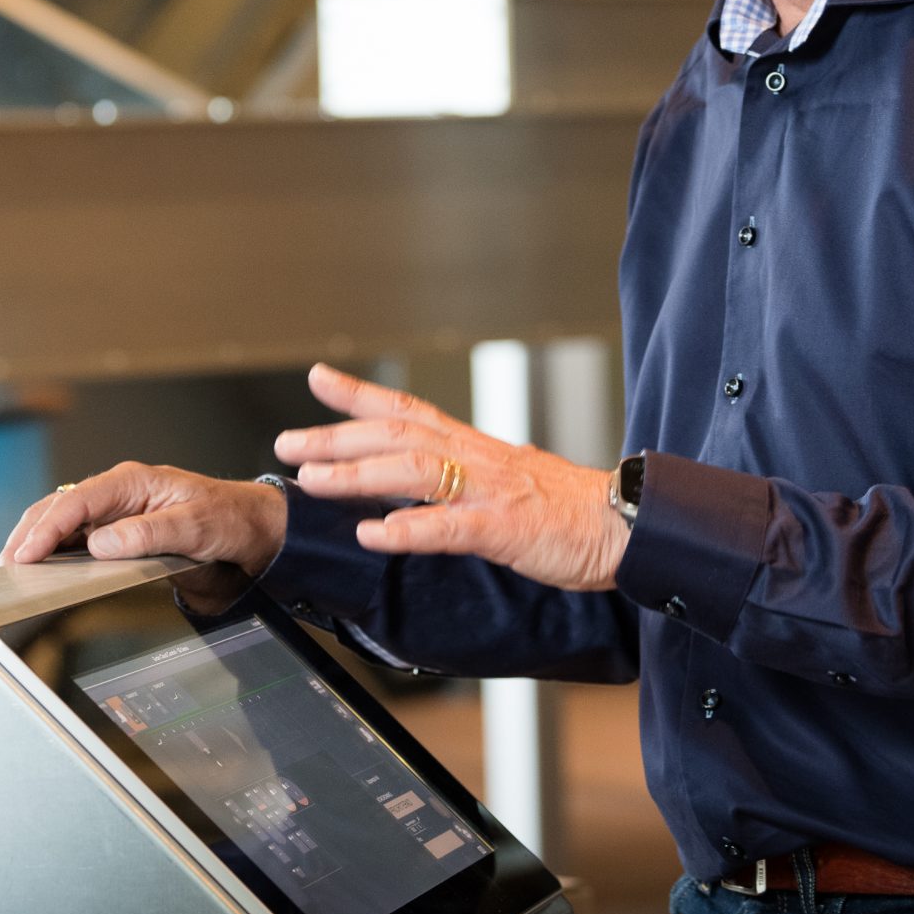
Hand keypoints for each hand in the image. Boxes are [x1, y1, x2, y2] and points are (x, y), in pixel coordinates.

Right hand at [0, 461, 286, 577]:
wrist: (249, 527)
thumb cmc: (226, 517)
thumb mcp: (195, 526)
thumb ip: (149, 532)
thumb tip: (101, 543)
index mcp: (131, 482)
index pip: (76, 501)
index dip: (46, 528)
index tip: (26, 553)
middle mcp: (117, 494)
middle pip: (58, 508)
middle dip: (29, 534)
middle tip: (7, 565)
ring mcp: (115, 512)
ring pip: (62, 522)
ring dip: (36, 543)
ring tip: (14, 569)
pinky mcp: (117, 531)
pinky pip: (77, 539)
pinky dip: (54, 552)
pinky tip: (41, 568)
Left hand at [276, 363, 629, 590]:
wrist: (627, 525)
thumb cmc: (568, 510)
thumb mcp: (507, 481)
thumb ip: (462, 479)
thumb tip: (420, 487)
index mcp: (475, 447)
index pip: (408, 410)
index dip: (360, 394)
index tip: (317, 378)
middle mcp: (476, 458)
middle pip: (396, 435)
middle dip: (336, 436)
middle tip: (286, 441)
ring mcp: (489, 491)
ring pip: (413, 472)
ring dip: (357, 474)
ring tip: (313, 479)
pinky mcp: (505, 528)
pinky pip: (449, 527)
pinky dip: (407, 529)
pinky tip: (374, 535)